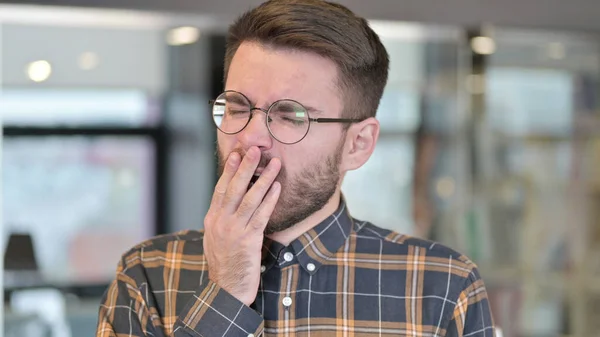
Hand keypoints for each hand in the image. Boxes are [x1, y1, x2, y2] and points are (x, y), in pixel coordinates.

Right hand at [203, 146, 280, 305]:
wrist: (226, 291)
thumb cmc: (226, 264)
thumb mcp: (217, 238)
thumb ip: (223, 219)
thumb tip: (233, 201)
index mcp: (212, 219)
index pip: (221, 189)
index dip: (229, 170)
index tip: (236, 153)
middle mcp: (220, 222)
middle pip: (234, 188)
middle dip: (245, 167)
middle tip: (254, 149)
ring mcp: (233, 231)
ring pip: (250, 199)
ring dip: (263, 179)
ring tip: (274, 164)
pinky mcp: (248, 241)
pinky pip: (261, 216)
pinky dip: (270, 200)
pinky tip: (277, 188)